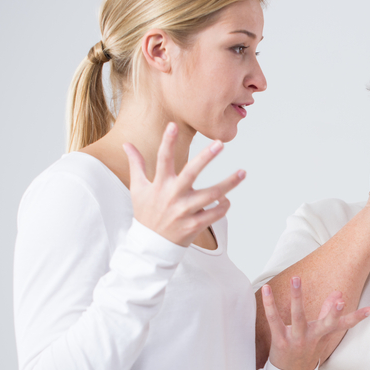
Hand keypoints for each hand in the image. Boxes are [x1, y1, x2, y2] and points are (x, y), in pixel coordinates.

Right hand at [123, 122, 244, 246]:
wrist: (151, 245)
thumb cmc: (146, 213)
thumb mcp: (138, 189)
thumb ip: (136, 165)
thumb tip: (127, 144)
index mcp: (159, 185)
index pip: (162, 159)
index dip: (166, 142)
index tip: (173, 124)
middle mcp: (173, 196)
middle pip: (191, 173)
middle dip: (206, 158)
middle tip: (220, 143)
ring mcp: (185, 211)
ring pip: (211, 194)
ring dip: (229, 184)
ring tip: (243, 172)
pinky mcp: (195, 225)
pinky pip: (215, 214)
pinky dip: (223, 206)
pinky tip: (227, 199)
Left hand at [262, 279, 369, 369]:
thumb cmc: (306, 349)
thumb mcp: (320, 333)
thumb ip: (328, 311)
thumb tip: (339, 293)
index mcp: (324, 334)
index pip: (345, 325)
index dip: (358, 317)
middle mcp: (313, 337)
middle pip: (325, 324)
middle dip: (333, 313)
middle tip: (340, 302)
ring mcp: (297, 339)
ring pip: (298, 316)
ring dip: (297, 296)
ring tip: (296, 279)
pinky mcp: (280, 340)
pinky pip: (274, 320)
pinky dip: (269, 304)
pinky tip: (267, 289)